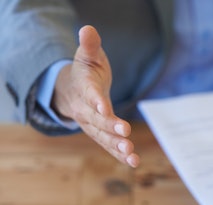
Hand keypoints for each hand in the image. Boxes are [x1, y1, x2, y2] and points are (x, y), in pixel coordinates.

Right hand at [52, 25, 138, 166]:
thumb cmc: (86, 70)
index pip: (89, 96)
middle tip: (125, 134)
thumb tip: (88, 29)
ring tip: (131, 156)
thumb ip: (89, 45)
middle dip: (110, 127)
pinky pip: (109, 145)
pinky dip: (120, 155)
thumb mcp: (87, 55)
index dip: (96, 102)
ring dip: (116, 147)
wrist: (73, 89)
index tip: (104, 108)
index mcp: (83, 88)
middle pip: (96, 120)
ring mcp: (91, 124)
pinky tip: (134, 162)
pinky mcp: (100, 133)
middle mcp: (85, 109)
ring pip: (102, 138)